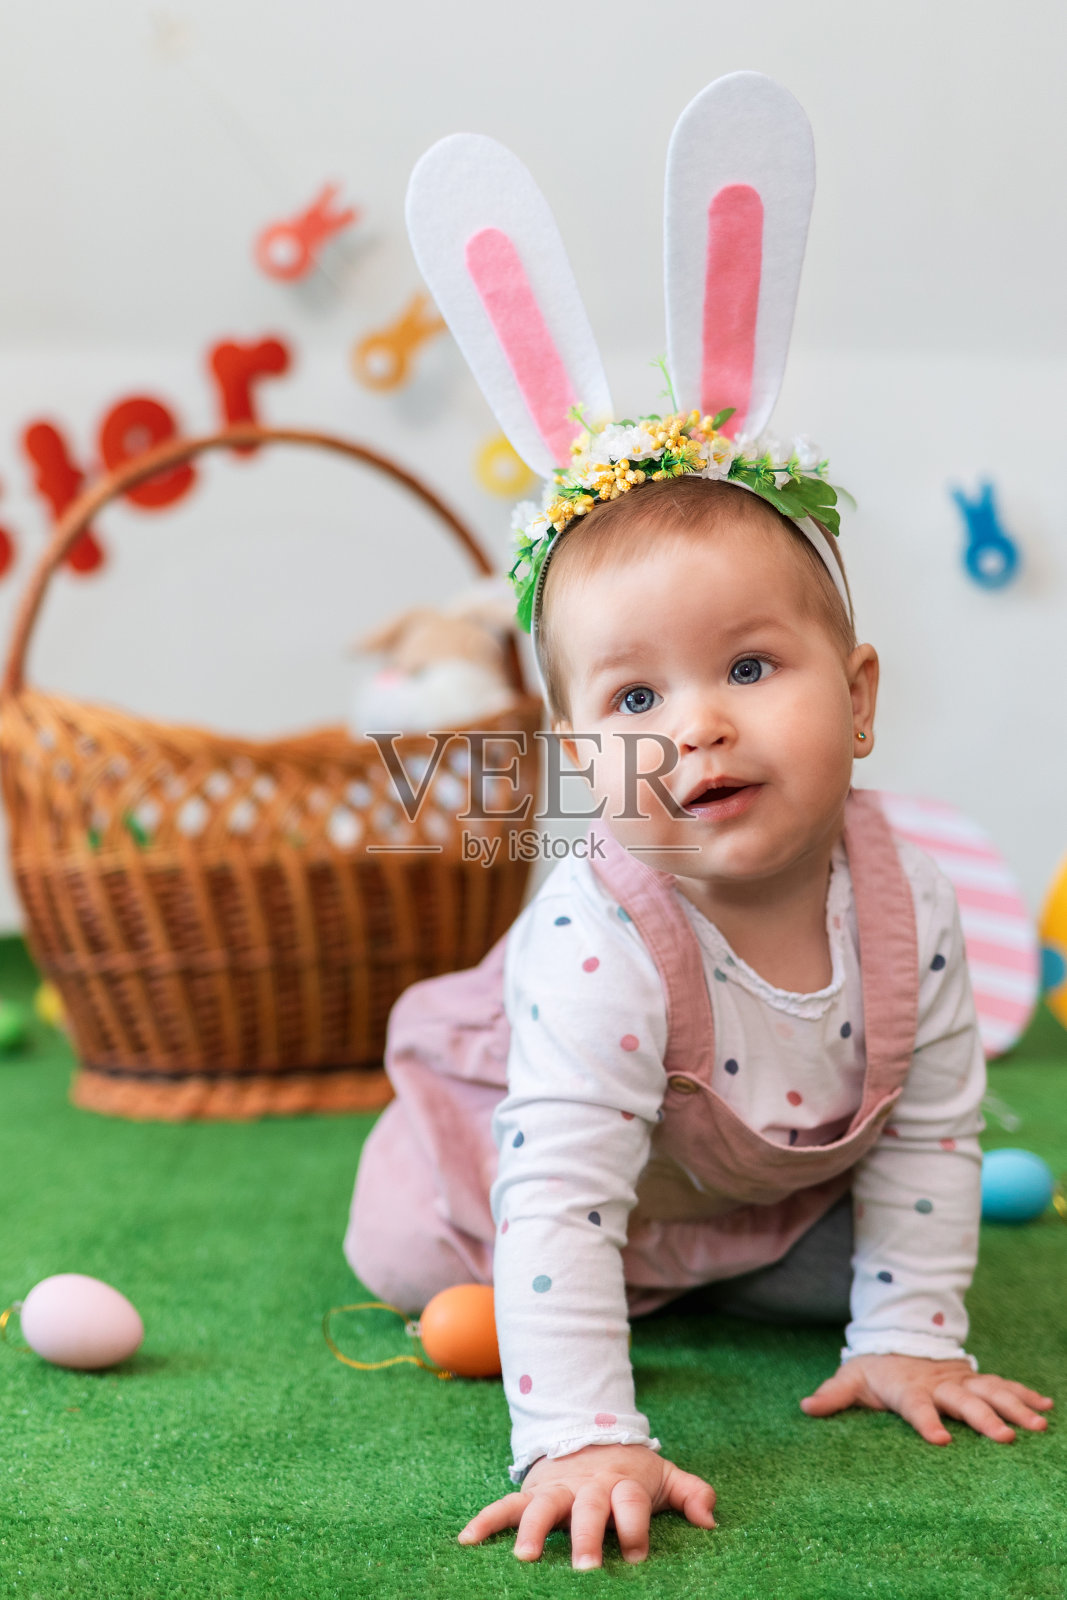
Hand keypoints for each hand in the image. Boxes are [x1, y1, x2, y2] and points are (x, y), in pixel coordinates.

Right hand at [457, 1442, 715, 1568]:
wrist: (590, 1435)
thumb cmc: (630, 1471)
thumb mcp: (664, 1477)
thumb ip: (691, 1493)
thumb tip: (712, 1521)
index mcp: (622, 1484)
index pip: (629, 1503)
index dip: (635, 1527)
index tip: (637, 1557)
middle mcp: (588, 1487)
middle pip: (587, 1508)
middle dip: (586, 1537)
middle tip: (586, 1568)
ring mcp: (557, 1490)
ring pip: (542, 1507)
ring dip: (533, 1531)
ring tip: (526, 1558)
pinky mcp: (531, 1493)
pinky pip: (504, 1506)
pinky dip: (485, 1520)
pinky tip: (467, 1541)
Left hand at [800, 1354, 1053, 1444]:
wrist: (898, 1339)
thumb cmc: (874, 1368)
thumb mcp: (851, 1378)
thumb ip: (833, 1394)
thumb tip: (805, 1407)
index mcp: (907, 1387)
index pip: (916, 1406)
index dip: (926, 1421)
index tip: (940, 1440)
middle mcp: (938, 1384)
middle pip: (963, 1401)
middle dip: (984, 1418)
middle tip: (1005, 1437)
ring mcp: (960, 1381)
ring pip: (990, 1392)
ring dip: (1013, 1407)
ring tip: (1037, 1425)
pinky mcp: (974, 1380)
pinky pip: (1003, 1386)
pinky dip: (1024, 1394)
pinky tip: (1046, 1407)